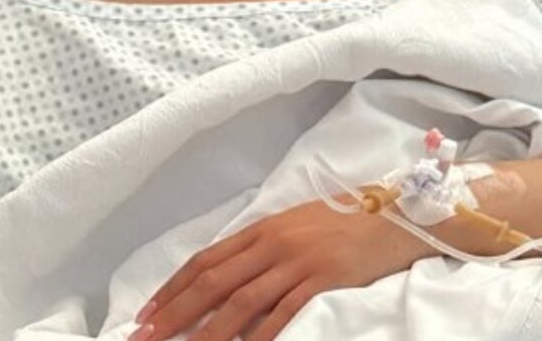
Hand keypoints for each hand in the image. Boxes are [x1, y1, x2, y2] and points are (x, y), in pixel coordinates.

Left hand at [131, 199, 431, 340]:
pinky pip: (284, 313)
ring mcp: (297, 262)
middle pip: (212, 283)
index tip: (147, 314)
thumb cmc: (342, 223)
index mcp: (260, 230)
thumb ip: (257, 250)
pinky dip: (260, 335)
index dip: (171, 289)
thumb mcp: (292, 227)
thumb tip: (220, 278)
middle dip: (175, 312)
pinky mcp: (324, 280)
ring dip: (207, 330)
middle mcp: (271, 244)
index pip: (203, 261)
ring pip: (241, 302)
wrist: (395, 214)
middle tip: (146, 336)